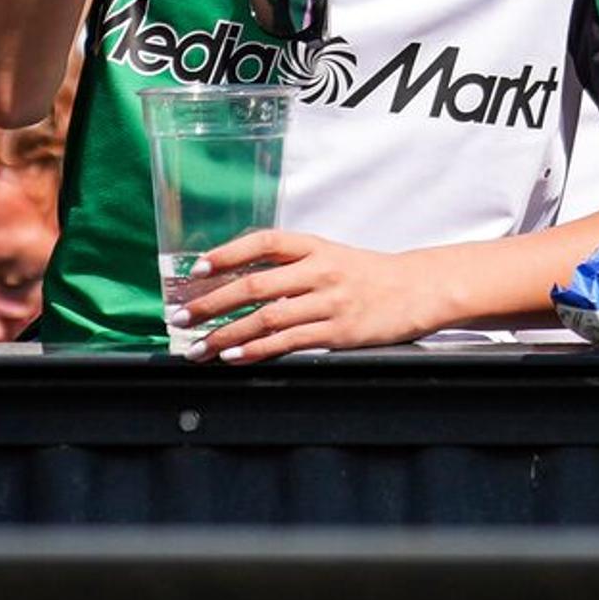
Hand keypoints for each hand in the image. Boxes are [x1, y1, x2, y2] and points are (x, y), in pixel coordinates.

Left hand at [176, 229, 450, 359]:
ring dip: (226, 335)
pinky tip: (234, 357)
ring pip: (266, 318)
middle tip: (180, 316)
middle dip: (210, 302)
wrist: (418, 289)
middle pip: (255, 285)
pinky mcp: (338, 333)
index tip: (196, 269)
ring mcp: (329, 302)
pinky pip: (288, 342)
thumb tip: (237, 283)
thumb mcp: (330, 258)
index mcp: (314, 246)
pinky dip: (257, 350)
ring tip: (199, 348)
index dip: (227, 253)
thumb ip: (290, 267)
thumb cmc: (368, 275)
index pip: (262, 242)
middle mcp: (319, 270)